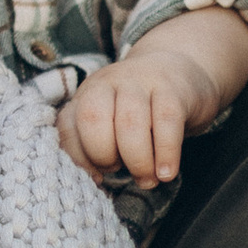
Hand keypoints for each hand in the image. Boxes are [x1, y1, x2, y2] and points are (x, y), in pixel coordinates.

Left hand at [58, 61, 208, 191]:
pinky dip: (166, 153)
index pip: (68, 125)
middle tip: (121, 170)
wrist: (179, 68)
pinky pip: (166, 121)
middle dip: (104, 156)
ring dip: (137, 161)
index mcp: (88, 93)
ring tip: (148, 179)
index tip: (98, 178)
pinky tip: (166, 173)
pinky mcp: (172, 88)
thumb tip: (96, 179)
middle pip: (92, 119)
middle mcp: (109, 82)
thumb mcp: (110, 117)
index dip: (79, 159)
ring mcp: (140, 81)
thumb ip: (95, 142)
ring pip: (129, 122)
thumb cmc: (140, 108)